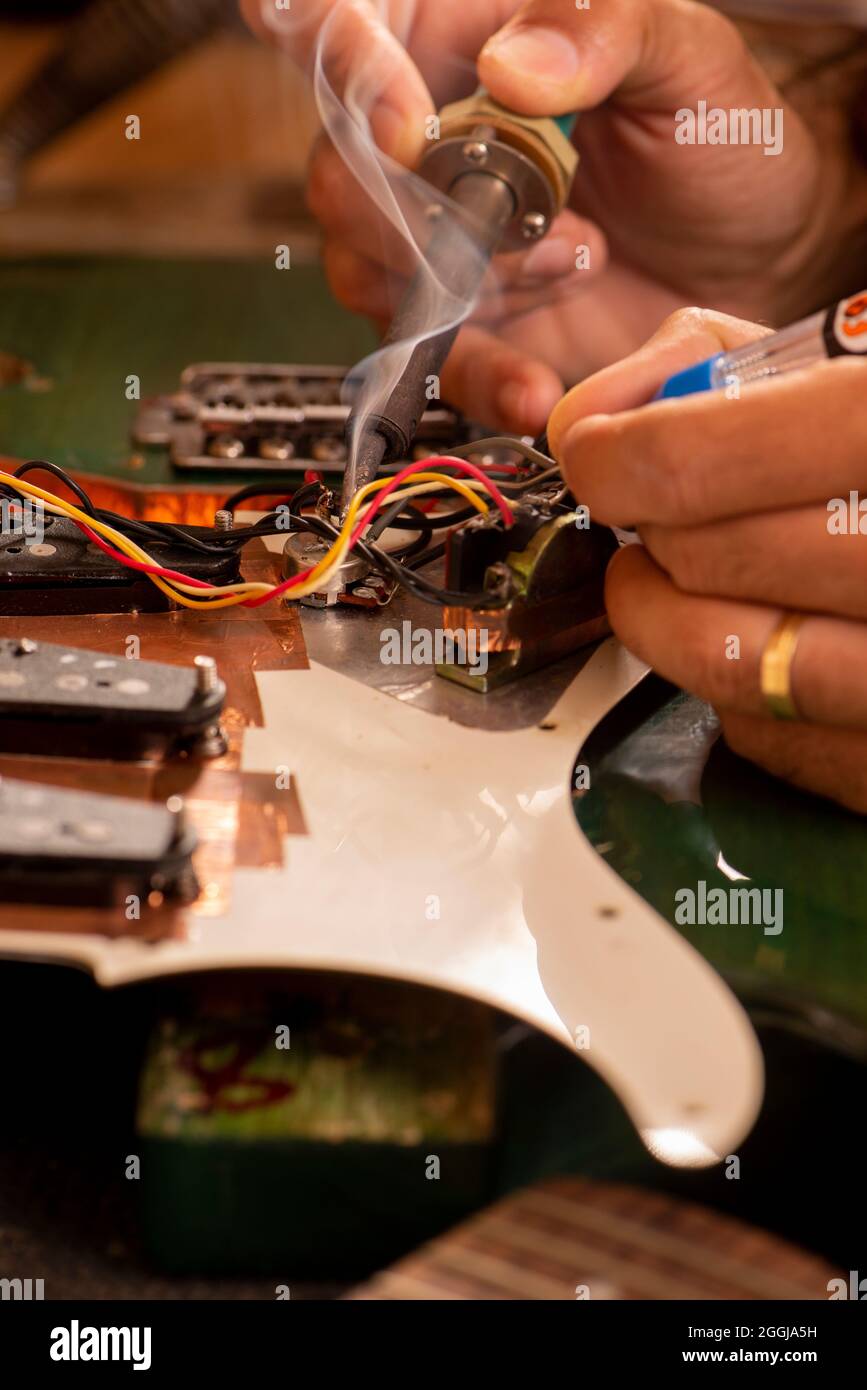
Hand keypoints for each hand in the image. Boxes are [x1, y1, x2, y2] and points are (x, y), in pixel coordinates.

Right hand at [243, 0, 866, 435]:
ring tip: (580, 260)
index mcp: (465, 44)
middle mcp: (434, 149)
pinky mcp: (475, 333)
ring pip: (371, 274)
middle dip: (413, 212)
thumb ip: (603, 32)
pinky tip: (534, 388)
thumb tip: (509, 66)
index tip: (408, 128)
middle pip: (342, 175)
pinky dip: (479, 380)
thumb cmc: (722, 141)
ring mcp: (447, 248)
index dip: (357, 78)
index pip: (351, 33)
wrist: (762, 261)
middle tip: (517, 215)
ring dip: (466, 288)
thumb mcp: (686, 59)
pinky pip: (438, 364)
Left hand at [549, 306, 866, 812]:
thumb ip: (711, 361)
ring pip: (731, 668)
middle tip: (658, 514)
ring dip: (664, 618)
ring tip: (667, 578)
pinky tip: (766, 637)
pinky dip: (739, 690)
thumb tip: (582, 419)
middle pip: (709, 561)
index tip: (597, 456)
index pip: (700, 462)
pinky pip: (777, 737)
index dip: (620, 461)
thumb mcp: (850, 360)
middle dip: (656, 530)